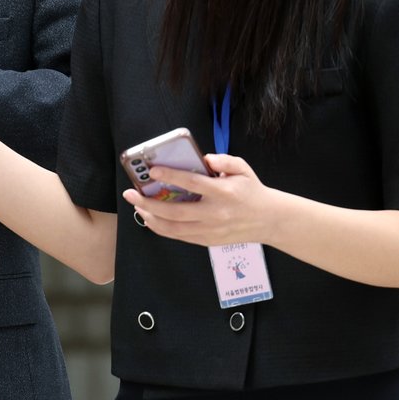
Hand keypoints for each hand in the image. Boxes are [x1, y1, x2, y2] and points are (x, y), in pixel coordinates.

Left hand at [123, 154, 281, 246]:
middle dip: (148, 202)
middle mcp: (215, 214)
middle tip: (131, 193)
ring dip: (150, 218)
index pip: (192, 184)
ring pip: (173, 228)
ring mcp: (210, 230)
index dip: (170, 176)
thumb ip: (224, 161)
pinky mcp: (207, 241)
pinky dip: (162, 229)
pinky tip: (150, 219)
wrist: (268, 220)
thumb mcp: (242, 169)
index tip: (153, 171)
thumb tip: (204, 158)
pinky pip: (179, 236)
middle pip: (175, 211)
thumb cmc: (251, 191)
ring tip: (136, 206)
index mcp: (223, 193)